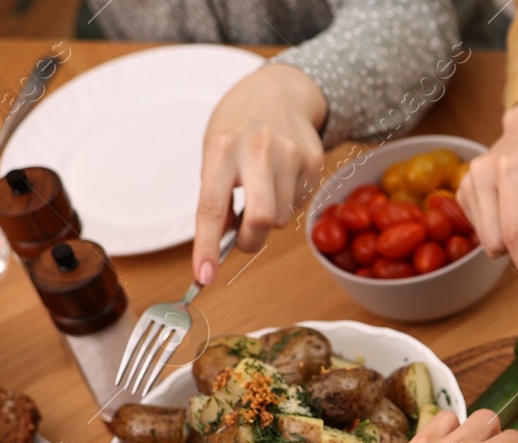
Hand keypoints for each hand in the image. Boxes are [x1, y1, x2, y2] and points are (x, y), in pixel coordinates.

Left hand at [194, 63, 326, 283]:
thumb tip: (226, 238)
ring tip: (262, 191)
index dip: (207, 247)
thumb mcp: (215, 148)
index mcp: (221, 149)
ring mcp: (290, 156)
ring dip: (269, 218)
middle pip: (262, 218)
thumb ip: (218, 191)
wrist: (280, 90)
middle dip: (251, 240)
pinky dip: (287, 202)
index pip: (212, 208)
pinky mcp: (314, 162)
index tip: (204, 276)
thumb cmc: (239, 124)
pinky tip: (282, 178)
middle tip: (243, 239)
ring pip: (282, 217)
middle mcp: (257, 151)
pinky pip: (299, 203)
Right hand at [457, 88, 517, 304]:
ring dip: (514, 238)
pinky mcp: (462, 191)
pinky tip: (515, 208)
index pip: (515, 235)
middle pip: (499, 244)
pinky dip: (503, 229)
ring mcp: (468, 181)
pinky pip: (482, 233)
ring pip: (489, 243)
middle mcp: (483, 174)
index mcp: (513, 170)